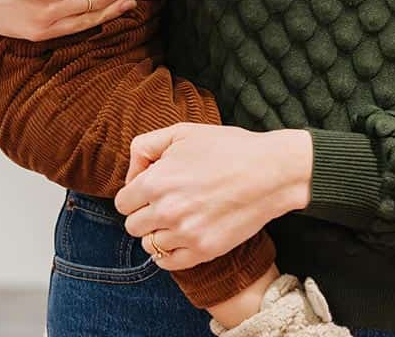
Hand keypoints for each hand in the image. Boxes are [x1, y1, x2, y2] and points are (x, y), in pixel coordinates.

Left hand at [116, 124, 313, 269]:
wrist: (271, 171)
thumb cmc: (228, 148)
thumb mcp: (182, 133)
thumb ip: (145, 147)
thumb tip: (132, 175)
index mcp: (156, 181)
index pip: (123, 203)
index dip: (135, 195)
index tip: (151, 191)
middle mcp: (166, 210)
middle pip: (132, 226)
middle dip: (145, 214)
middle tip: (166, 204)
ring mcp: (185, 233)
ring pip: (149, 245)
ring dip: (158, 233)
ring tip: (177, 219)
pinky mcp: (204, 250)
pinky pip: (168, 262)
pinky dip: (169, 253)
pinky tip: (181, 237)